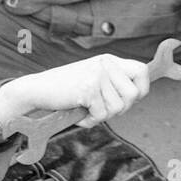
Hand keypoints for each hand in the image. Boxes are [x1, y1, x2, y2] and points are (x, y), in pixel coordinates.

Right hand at [0, 54, 152, 128]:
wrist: (38, 90)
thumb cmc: (66, 90)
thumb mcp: (94, 79)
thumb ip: (114, 83)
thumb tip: (138, 95)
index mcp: (109, 60)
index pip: (142, 71)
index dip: (141, 90)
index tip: (127, 100)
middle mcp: (106, 64)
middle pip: (134, 94)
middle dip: (121, 108)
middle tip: (102, 108)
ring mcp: (97, 75)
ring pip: (118, 108)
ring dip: (102, 115)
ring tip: (87, 109)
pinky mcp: (88, 89)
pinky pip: (102, 115)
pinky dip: (90, 121)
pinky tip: (79, 114)